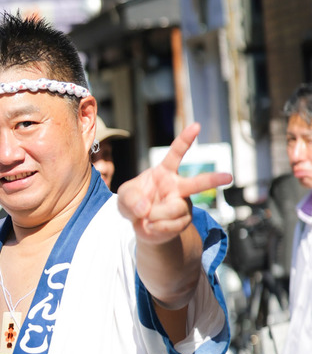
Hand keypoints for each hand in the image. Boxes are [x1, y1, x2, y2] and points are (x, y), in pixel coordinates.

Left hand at [116, 123, 231, 244]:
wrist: (140, 225)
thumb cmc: (134, 203)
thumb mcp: (125, 196)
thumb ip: (131, 198)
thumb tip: (145, 208)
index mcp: (165, 172)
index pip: (176, 153)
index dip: (186, 139)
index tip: (196, 125)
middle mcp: (178, 187)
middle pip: (198, 183)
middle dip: (214, 180)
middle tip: (229, 177)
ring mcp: (183, 204)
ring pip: (175, 208)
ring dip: (156, 214)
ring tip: (147, 217)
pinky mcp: (183, 221)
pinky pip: (171, 225)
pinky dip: (156, 227)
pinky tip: (151, 225)